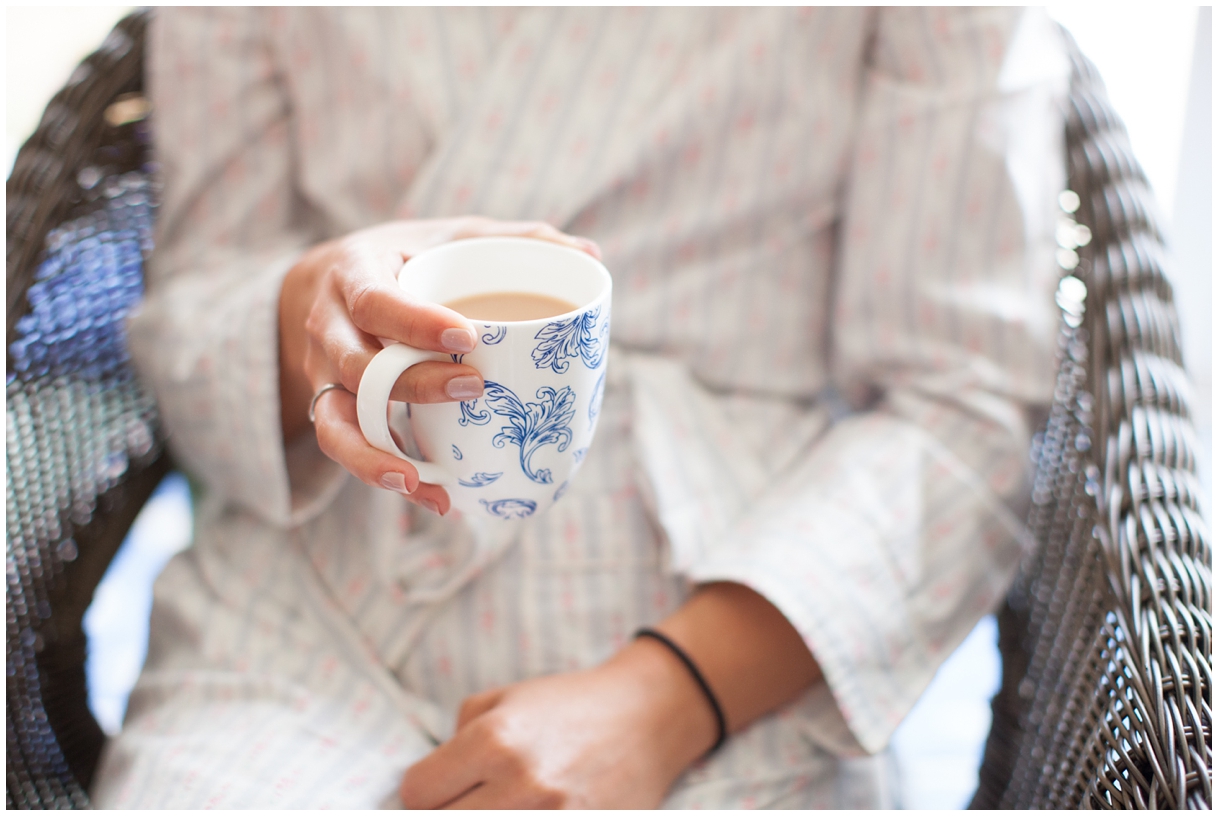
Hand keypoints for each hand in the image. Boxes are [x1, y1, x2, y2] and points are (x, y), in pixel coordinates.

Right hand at [278, 216, 599, 514]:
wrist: (332, 283)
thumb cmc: (408, 258)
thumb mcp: (452, 235)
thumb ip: (516, 239)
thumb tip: (591, 251)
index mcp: (355, 273)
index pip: (375, 300)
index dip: (415, 323)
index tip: (467, 337)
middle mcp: (329, 325)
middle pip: (359, 365)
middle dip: (414, 384)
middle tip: (475, 387)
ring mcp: (325, 372)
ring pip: (339, 421)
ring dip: (379, 453)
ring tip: (422, 479)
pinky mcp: (333, 408)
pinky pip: (346, 448)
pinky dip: (382, 476)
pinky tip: (434, 498)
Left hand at [398, 638, 718, 808]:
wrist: (648, 717)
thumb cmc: (569, 705)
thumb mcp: (504, 698)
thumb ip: (456, 735)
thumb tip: (425, 786)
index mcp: (493, 740)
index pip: (417, 793)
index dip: (421, 793)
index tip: (436, 791)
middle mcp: (520, 783)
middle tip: (463, 803)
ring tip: (496, 807)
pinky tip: (525, 815)